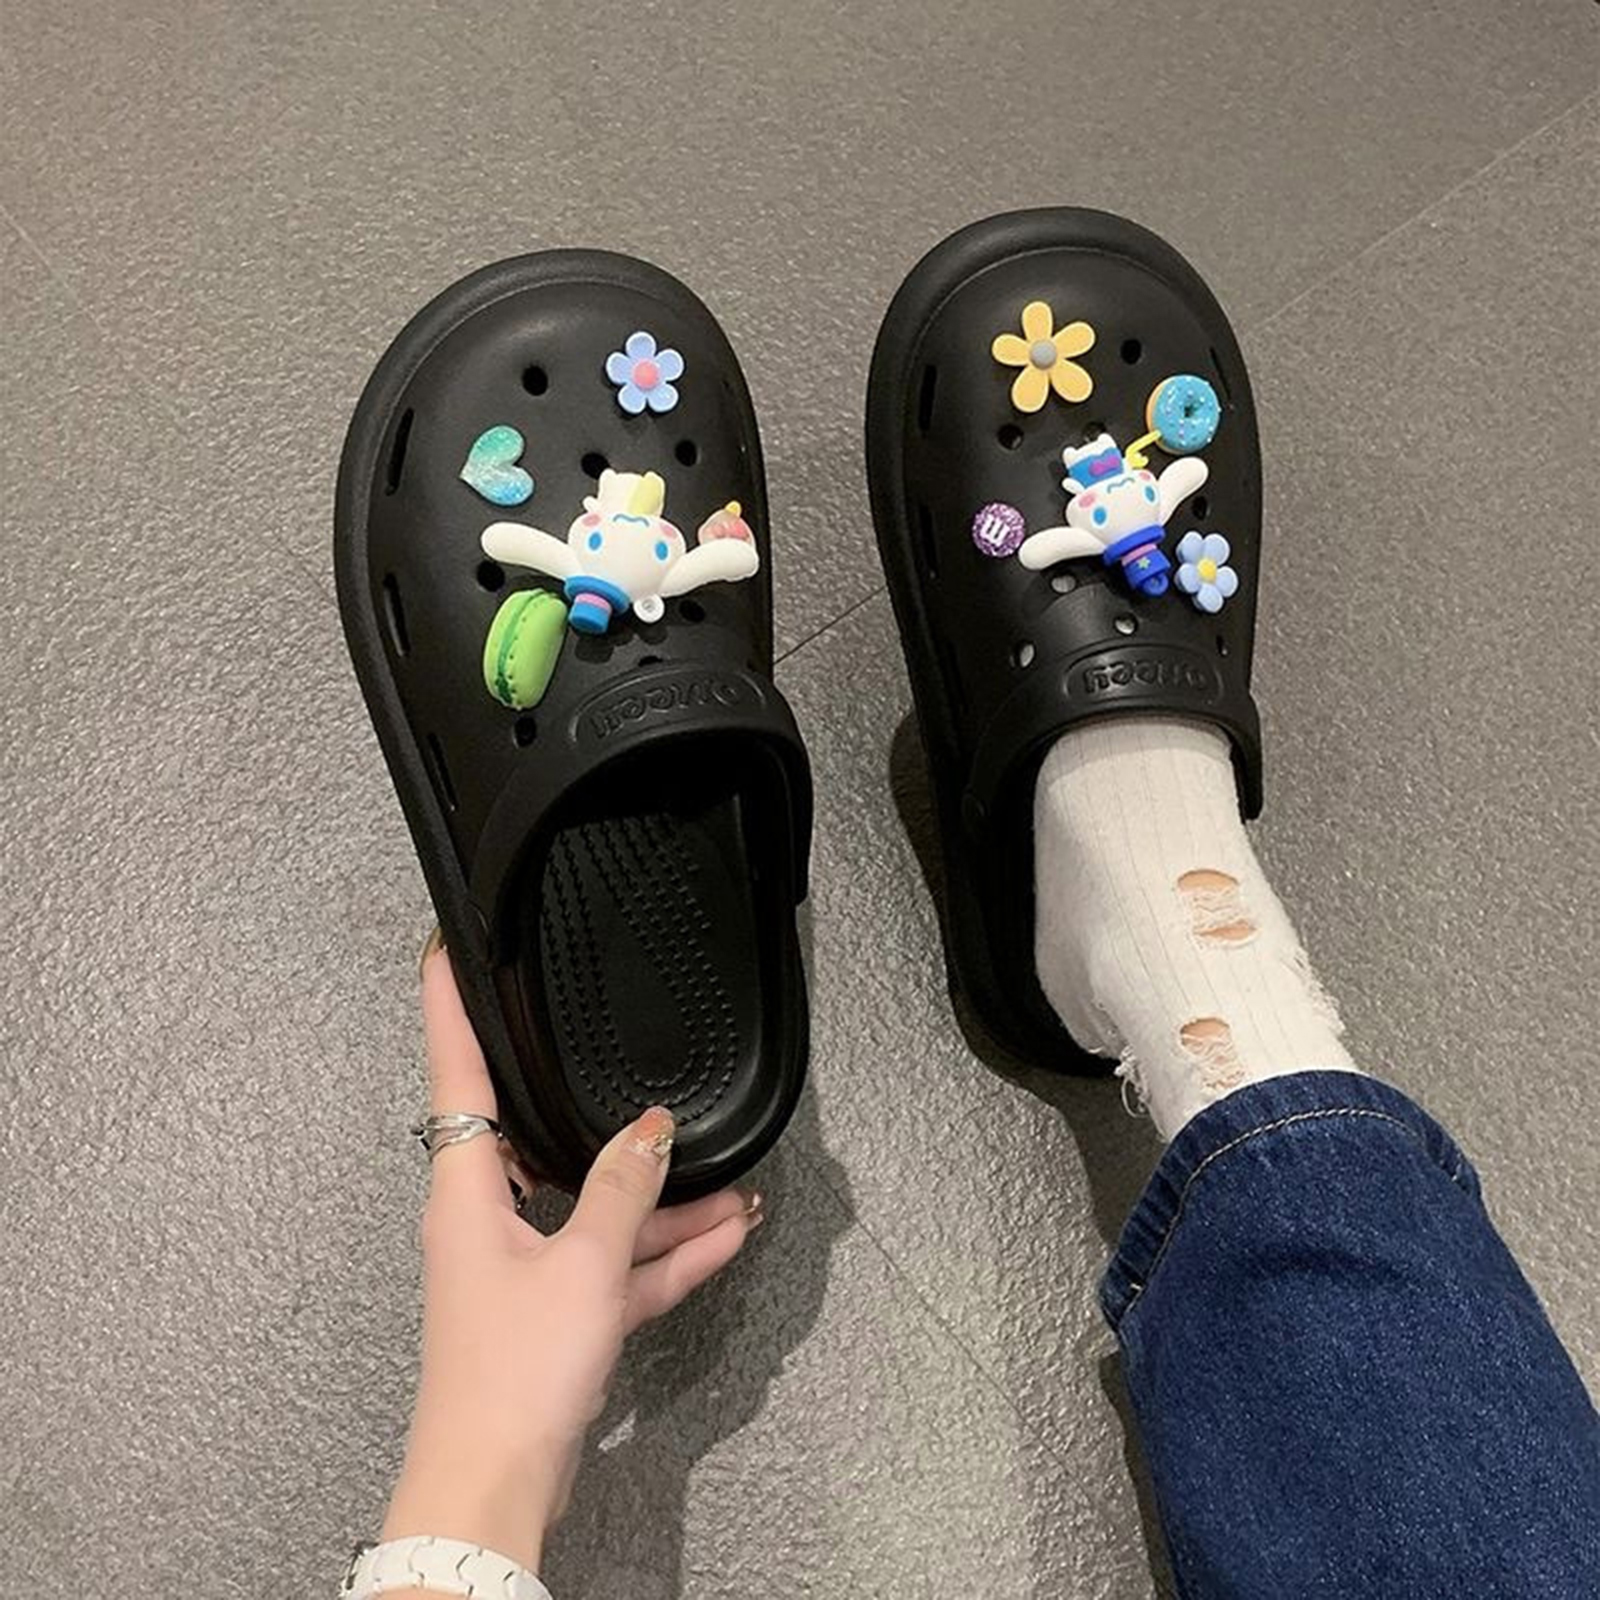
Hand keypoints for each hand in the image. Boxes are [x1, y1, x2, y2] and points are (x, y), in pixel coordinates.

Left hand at [381, 938, 762, 1573]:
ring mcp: (522, 1269)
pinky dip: (664, 1253)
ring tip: (735, 1185)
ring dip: (663, 1203)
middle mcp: (487, 1220)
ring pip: (597, 1211)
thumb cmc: (511, 1371)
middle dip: (610, 1120)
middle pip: (549, 1144)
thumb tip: (652, 1128)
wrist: (496, 1485)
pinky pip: (615, 1264)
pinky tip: (723, 1237)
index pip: (455, 1075)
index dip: (450, 1010)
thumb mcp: (582, 1262)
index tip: (443, 952)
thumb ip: (622, 1186)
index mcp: (466, 1189)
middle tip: (636, 1071)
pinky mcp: (554, 1315)